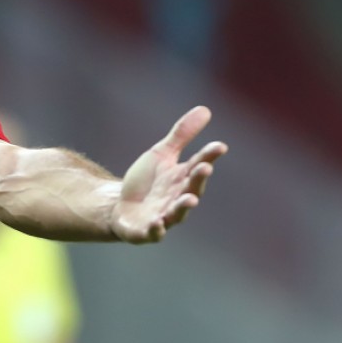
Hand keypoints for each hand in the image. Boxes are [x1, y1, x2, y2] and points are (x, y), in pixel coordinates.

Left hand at [111, 106, 227, 243]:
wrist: (121, 207)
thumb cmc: (148, 181)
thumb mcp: (162, 154)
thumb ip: (181, 135)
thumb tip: (205, 109)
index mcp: (182, 178)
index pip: (198, 165)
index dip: (209, 156)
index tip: (220, 146)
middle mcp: (177, 198)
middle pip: (191, 188)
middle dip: (198, 179)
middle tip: (205, 167)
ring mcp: (164, 216)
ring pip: (177, 213)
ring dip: (184, 207)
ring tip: (190, 199)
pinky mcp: (146, 231)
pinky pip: (153, 233)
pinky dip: (156, 230)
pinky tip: (156, 223)